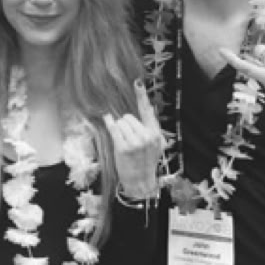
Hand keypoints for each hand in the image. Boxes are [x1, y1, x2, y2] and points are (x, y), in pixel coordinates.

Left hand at [104, 79, 163, 198]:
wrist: (141, 182)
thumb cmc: (145, 162)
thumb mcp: (156, 145)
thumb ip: (151, 128)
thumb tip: (148, 109)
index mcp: (155, 133)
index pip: (148, 111)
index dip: (142, 95)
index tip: (137, 82)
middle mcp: (147, 136)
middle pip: (128, 117)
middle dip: (126, 124)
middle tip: (129, 138)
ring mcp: (135, 142)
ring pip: (120, 122)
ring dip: (119, 129)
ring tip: (124, 142)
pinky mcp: (123, 147)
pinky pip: (113, 127)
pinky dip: (109, 123)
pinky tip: (108, 120)